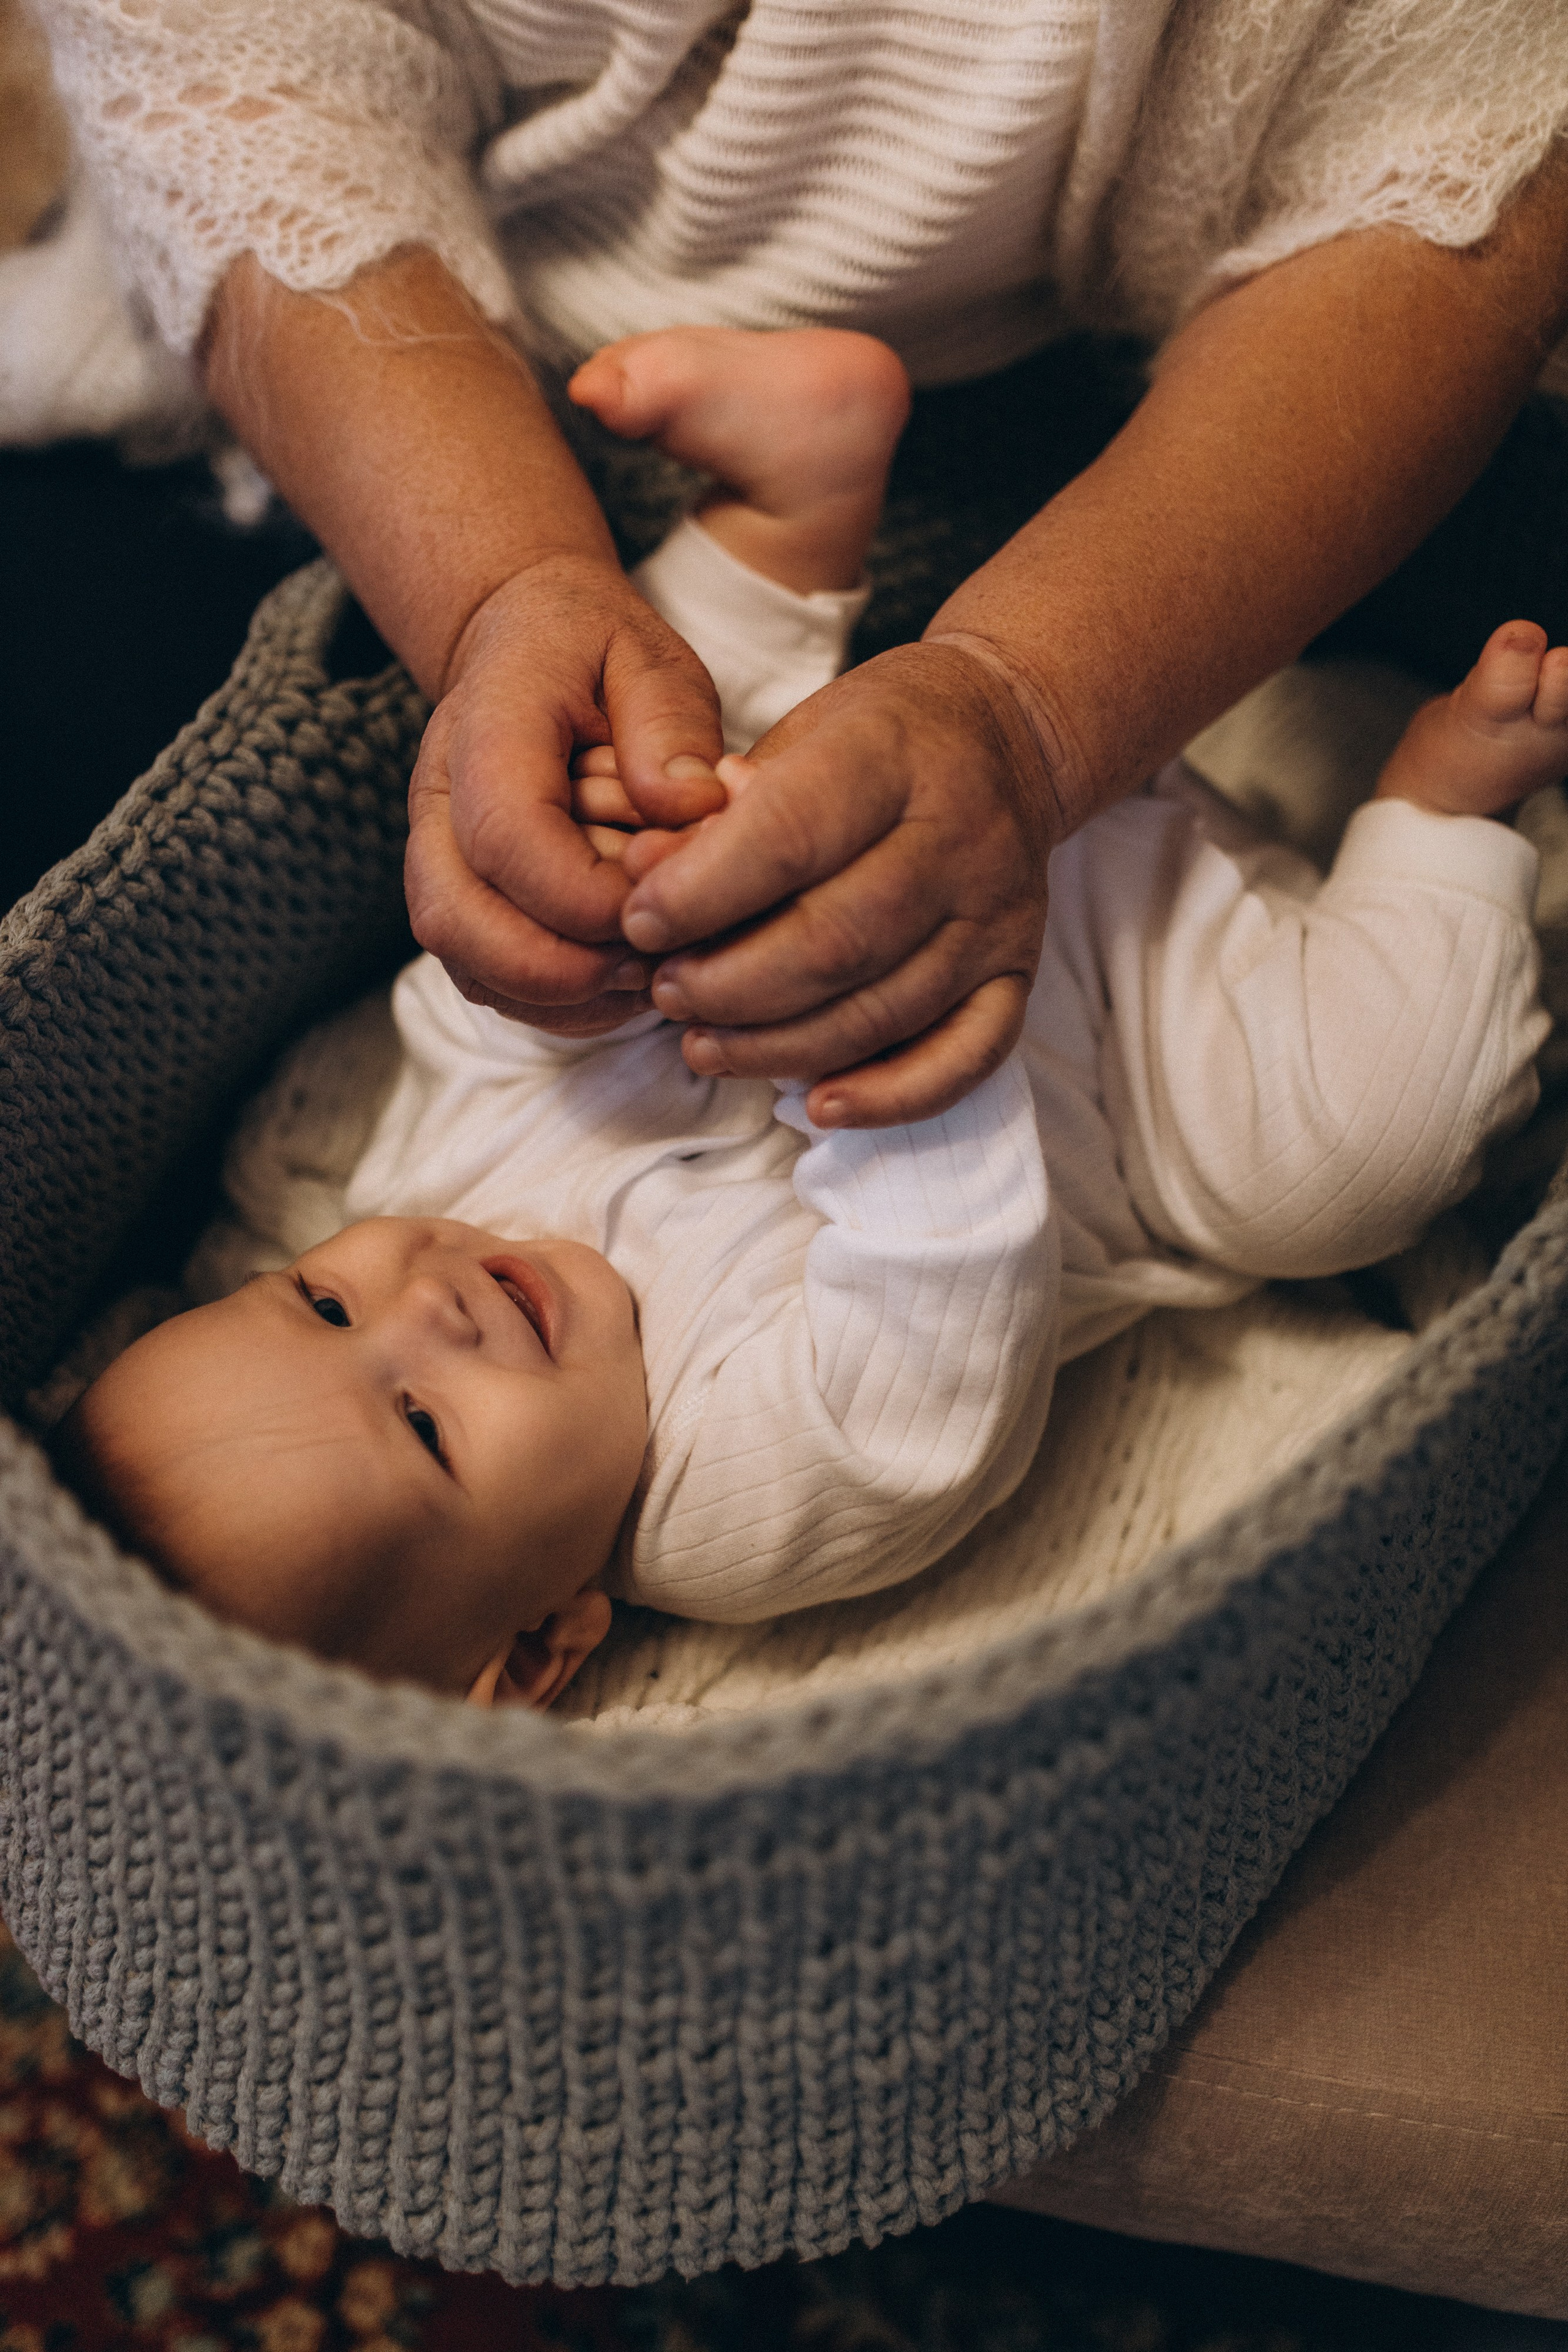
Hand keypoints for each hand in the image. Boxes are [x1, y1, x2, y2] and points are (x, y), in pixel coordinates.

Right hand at [404, 552, 727, 1033]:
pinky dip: (559, 1005)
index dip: (585, 893)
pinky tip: (622, 982)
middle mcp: (436, 803)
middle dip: (566, 965)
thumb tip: (690, 807)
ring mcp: (436, 861)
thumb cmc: (594, 655)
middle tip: (656, 957)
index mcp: (481, 729)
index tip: (663, 899)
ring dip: (564, 995)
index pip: (505, 834)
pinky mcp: (459, 905)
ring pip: (468, 964)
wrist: (522, 647)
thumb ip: (670, 723)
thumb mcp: (648, 656)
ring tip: (647, 972)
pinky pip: (488, 984)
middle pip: (458, 920)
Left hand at [617, 640, 1066, 1123]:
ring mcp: (997, 914)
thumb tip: (643, 874)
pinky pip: (964, 1058)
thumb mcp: (795, 737)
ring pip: (883, 1011)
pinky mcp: (1021, 973)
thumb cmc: (876, 739)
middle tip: (667, 992)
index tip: (638, 924)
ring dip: (779, 1048)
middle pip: (833, 942)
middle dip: (728, 986)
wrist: (1006, 734)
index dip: (698, 895)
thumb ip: (721, 811)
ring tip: (704, 1045)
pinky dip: (889, 1096)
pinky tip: (818, 1104)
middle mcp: (959, 836)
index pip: (788, 836)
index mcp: (893, 755)